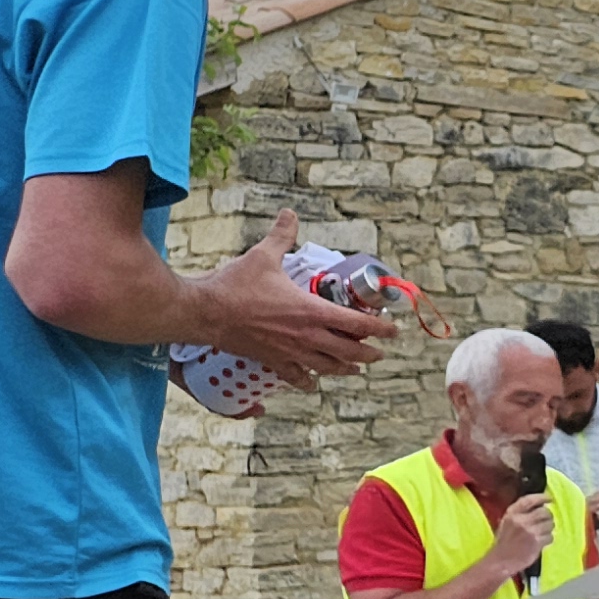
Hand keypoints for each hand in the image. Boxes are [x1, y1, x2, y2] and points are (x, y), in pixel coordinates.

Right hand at [195, 215, 389, 385]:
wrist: (204, 312)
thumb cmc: (234, 285)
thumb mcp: (262, 256)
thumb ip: (281, 236)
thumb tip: (289, 213)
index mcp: (311, 311)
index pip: (358, 324)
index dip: (380, 328)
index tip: (393, 330)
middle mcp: (306, 336)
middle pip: (350, 352)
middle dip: (369, 354)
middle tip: (380, 354)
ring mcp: (290, 352)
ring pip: (327, 368)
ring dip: (345, 369)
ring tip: (355, 369)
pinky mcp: (271, 361)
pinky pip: (294, 377)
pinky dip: (306, 382)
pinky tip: (311, 385)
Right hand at [490, 493, 556, 574]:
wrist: (500, 561)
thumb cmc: (504, 542)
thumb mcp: (507, 522)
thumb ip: (521, 513)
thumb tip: (540, 505)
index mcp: (512, 514)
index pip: (529, 500)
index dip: (541, 497)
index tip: (549, 498)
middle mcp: (520, 520)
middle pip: (545, 512)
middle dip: (548, 517)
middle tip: (545, 522)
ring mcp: (529, 531)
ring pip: (550, 524)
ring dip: (549, 529)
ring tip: (541, 534)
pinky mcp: (537, 542)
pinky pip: (550, 536)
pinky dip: (548, 539)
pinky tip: (541, 542)